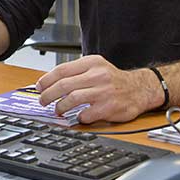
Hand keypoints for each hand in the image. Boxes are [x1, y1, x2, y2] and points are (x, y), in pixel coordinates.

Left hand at [34, 55, 161, 123]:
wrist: (140, 89)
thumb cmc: (113, 80)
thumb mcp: (96, 67)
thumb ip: (76, 72)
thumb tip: (49, 82)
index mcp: (92, 63)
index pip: (62, 70)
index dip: (46, 80)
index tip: (39, 87)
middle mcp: (98, 75)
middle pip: (64, 85)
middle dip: (48, 95)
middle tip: (42, 101)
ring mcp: (104, 91)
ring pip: (72, 99)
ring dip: (60, 107)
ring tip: (57, 110)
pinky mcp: (109, 107)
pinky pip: (86, 114)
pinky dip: (78, 117)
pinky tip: (78, 117)